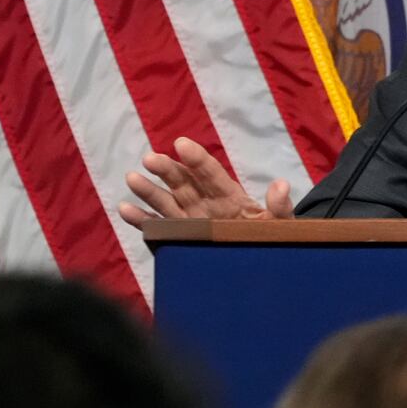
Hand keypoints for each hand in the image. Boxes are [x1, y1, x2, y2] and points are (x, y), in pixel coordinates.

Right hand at [117, 137, 294, 229]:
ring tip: (132, 177)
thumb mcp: (282, 224)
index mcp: (230, 196)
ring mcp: (192, 220)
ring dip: (149, 190)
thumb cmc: (274, 237)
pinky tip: (124, 208)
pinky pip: (159, 226)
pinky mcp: (181, 237)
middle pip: (185, 183)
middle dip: (168, 170)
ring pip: (167, 201)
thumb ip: (281, 207)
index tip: (181, 144)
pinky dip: (142, 219)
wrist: (264, 264)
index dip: (197, 159)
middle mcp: (206, 204)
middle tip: (151, 158)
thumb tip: (281, 185)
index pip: (212, 173)